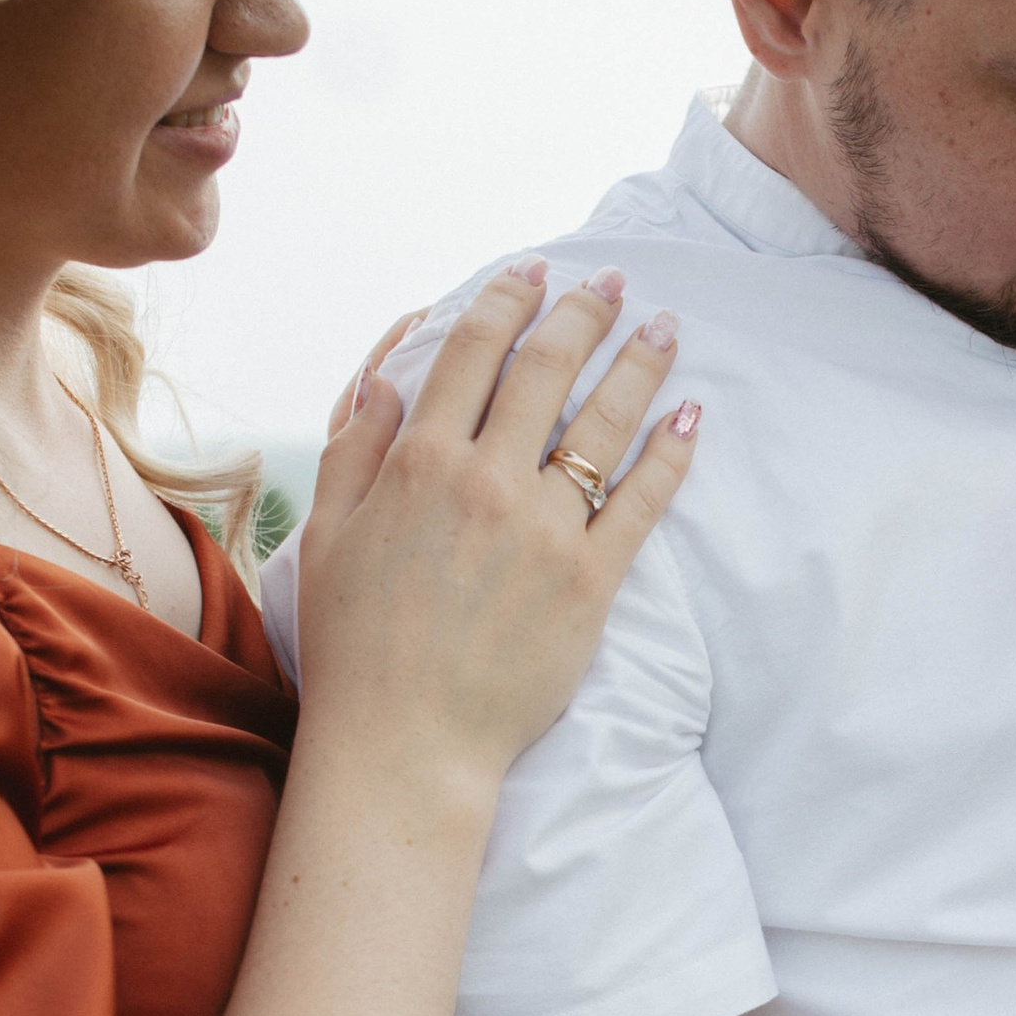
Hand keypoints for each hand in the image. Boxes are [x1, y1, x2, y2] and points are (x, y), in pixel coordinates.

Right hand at [295, 264, 697, 789]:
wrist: (407, 743)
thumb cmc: (356, 646)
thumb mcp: (326, 536)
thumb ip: (356, 448)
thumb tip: (386, 379)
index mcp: (418, 462)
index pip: (473, 353)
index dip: (507, 302)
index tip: (534, 273)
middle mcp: (487, 480)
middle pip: (548, 371)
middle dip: (585, 313)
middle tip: (615, 283)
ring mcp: (546, 529)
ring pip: (604, 422)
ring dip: (640, 363)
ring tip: (665, 328)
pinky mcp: (592, 580)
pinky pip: (642, 500)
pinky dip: (670, 452)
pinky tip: (689, 415)